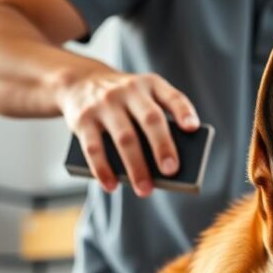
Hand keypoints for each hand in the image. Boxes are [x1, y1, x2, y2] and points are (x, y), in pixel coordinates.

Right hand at [56, 67, 199, 196]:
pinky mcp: (83, 119)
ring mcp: (104, 104)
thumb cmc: (125, 101)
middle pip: (150, 119)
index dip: (183, 111)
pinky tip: (111, 186)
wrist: (79, 82)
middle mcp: (129, 90)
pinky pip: (93, 148)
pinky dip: (103, 170)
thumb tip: (164, 167)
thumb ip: (157, 122)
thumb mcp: (143, 98)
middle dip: (162, 146)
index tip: (193, 128)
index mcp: (151, 85)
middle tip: (171, 171)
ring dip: (136, 167)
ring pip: (124, 138)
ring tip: (145, 190)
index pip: (172, 96)